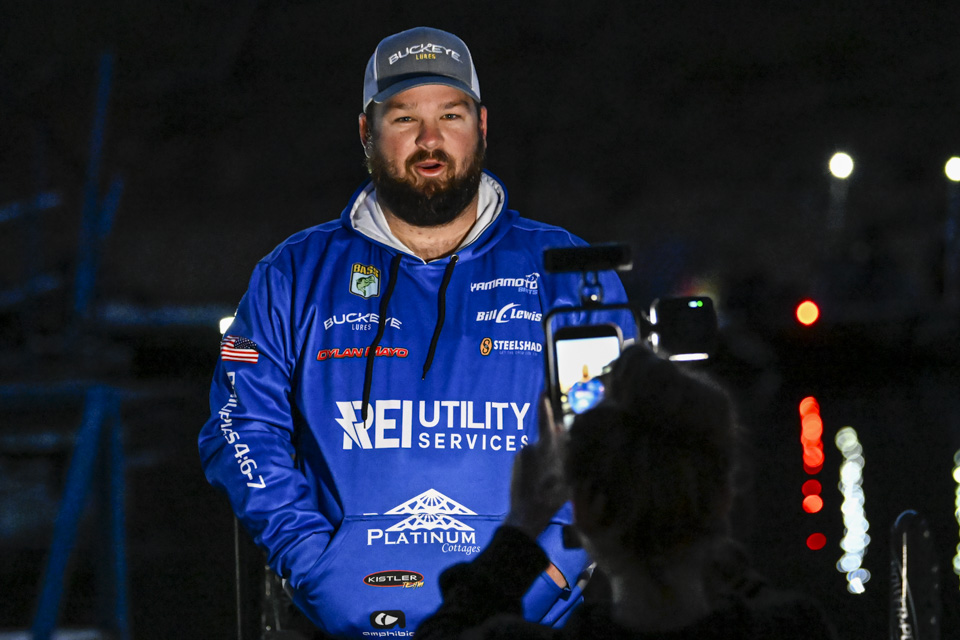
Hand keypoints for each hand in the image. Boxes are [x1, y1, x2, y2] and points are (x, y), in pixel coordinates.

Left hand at [504, 393, 567, 540]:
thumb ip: (564, 450)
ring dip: (546, 457)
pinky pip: (530, 457)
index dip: (544, 407)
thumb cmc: (550, 499)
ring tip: (550, 478)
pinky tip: (541, 480)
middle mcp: (529, 448)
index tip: (543, 392)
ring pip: (538, 449)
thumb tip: (560, 429)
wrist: (525, 515)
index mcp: (543, 450)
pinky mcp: (515, 463)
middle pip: (546, 439)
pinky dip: (537, 463)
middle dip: (554, 445)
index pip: (545, 423)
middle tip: (560, 466)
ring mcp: (520, 456)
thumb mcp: (565, 475)